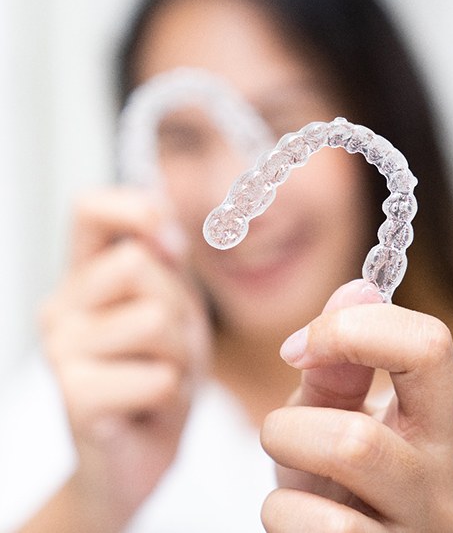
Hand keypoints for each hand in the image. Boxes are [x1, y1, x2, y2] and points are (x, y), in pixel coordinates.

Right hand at [40, 188, 209, 527]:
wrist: (135, 455)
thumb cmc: (154, 375)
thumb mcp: (172, 308)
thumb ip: (166, 263)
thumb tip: (162, 222)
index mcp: (84, 278)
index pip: (90, 209)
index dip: (133, 208)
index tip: (166, 240)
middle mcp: (62, 306)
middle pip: (139, 264)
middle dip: (178, 307)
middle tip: (169, 346)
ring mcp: (61, 351)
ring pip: (156, 320)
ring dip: (181, 356)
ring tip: (160, 377)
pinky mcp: (74, 398)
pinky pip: (158, 376)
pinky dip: (171, 396)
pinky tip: (148, 408)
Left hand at [261, 279, 452, 531]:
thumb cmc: (334, 469)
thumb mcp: (329, 409)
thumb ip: (338, 357)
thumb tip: (359, 286)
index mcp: (433, 418)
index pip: (428, 346)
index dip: (350, 330)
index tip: (296, 347)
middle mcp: (437, 477)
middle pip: (363, 434)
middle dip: (295, 421)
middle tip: (279, 427)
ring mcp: (415, 529)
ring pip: (340, 473)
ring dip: (285, 457)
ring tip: (286, 465)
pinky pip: (315, 530)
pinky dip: (281, 513)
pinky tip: (292, 514)